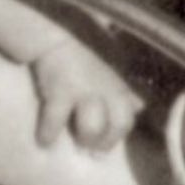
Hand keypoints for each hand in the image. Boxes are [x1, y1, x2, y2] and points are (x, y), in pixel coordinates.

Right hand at [29, 37, 143, 151]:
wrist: (56, 33)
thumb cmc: (85, 50)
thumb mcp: (113, 65)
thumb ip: (125, 87)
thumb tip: (139, 105)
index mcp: (119, 84)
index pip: (130, 115)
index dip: (119, 132)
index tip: (107, 141)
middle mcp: (107, 87)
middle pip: (119, 124)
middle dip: (107, 141)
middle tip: (92, 151)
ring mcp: (83, 89)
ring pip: (93, 125)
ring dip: (85, 137)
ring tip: (74, 145)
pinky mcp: (59, 90)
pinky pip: (55, 119)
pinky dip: (48, 133)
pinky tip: (44, 141)